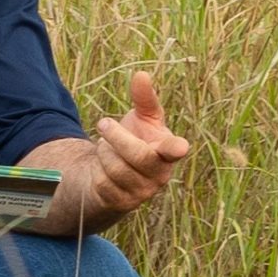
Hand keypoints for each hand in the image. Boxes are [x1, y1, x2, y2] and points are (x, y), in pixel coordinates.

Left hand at [84, 71, 191, 219]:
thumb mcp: (141, 119)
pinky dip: (98, 168)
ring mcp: (142, 191)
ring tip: (106, 146)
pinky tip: (103, 165)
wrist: (115, 174)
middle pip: (138, 155)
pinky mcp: (122, 202)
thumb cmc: (135, 140)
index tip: (180, 147)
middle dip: (117, 136)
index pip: (174, 151)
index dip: (176, 149)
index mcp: (167, 152)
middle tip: (103, 122)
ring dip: (104, 151)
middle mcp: (159, 174)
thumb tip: (141, 74)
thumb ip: (144, 98)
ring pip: (116, 167)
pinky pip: (104, 182)